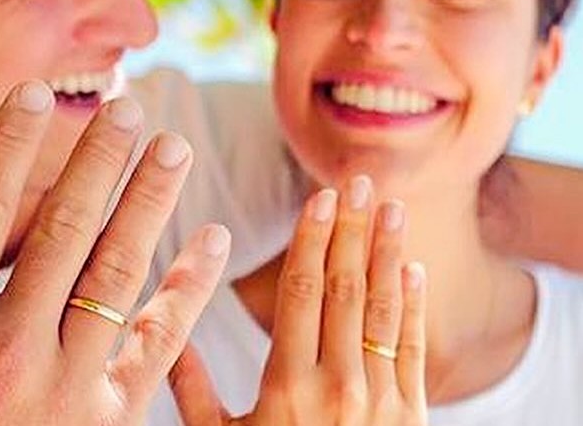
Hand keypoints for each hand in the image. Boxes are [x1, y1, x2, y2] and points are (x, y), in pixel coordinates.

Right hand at [0, 80, 231, 425]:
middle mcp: (5, 353)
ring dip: (150, 204)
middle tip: (129, 104)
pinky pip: (160, 345)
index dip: (6, 146)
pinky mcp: (108, 423)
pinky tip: (216, 242)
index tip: (31, 94)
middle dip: (98, 160)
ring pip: (117, 274)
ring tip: (175, 150)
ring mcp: (65, 389)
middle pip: (62, 231)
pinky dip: (192, 290)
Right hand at [170, 175, 426, 424]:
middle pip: (347, 288)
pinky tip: (413, 270)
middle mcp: (339, 387)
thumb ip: (193, 392)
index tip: (320, 197)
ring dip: (391, 253)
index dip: (314, 239)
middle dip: (354, 229)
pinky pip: (414, 349)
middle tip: (361, 180)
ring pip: (385, 311)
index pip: (304, 291)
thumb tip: (167, 335)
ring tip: (395, 208)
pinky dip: (414, 306)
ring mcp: (381, 402)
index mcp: (288, 387)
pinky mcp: (412, 417)